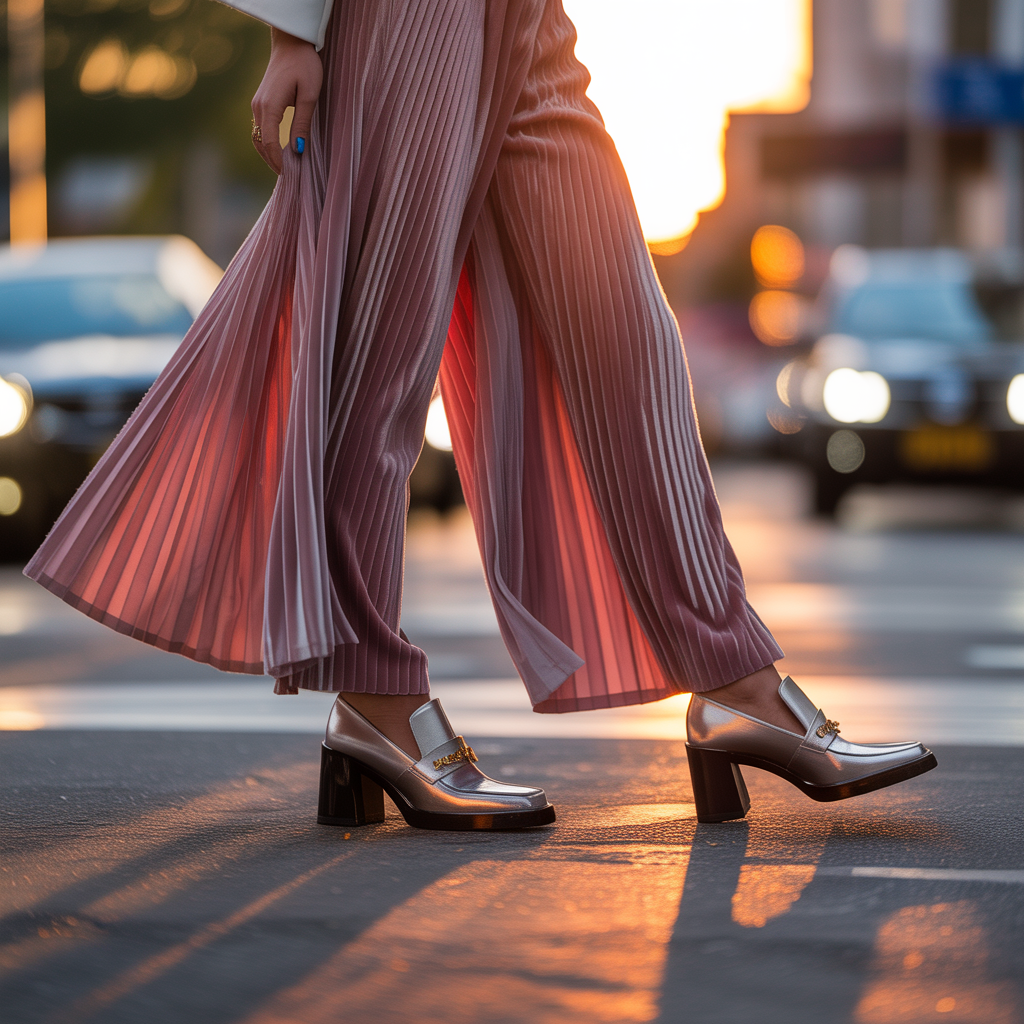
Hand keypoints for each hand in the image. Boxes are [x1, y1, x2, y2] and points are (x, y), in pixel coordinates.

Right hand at [251, 28, 322, 173]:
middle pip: (260, 144)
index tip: (291, 176)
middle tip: (290, 178)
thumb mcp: (309, 96)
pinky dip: (267, 144)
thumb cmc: (304, 66)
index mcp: (269, 107)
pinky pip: (260, 129)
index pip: (270, 143)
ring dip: (269, 155)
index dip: (279, 162)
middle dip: (273, 162)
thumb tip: (298, 151)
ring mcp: (257, 104)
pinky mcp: (260, 103)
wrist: (292, 44)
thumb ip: (302, 124)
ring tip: (285, 169)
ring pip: (257, 138)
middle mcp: (258, 107)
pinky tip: (281, 152)